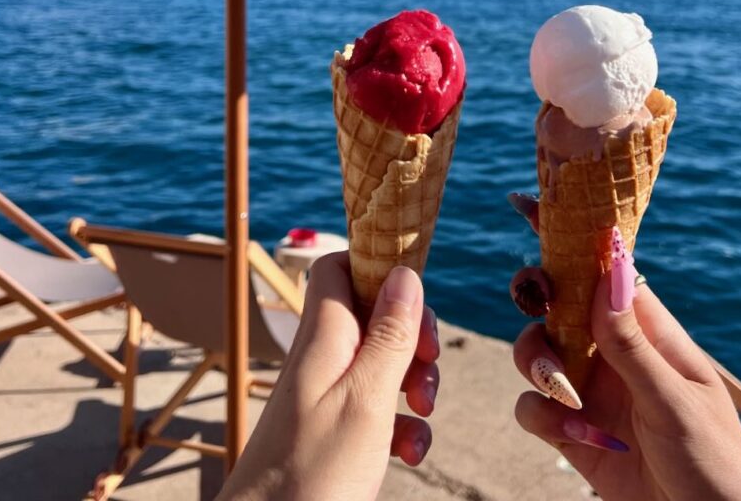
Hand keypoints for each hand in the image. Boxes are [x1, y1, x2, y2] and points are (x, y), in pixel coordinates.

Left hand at [218, 252, 439, 500]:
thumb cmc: (313, 474)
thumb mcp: (367, 399)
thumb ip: (389, 335)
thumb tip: (404, 272)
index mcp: (325, 338)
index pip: (339, 267)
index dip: (377, 267)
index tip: (416, 295)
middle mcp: (323, 359)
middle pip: (373, 315)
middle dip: (413, 334)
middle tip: (428, 363)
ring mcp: (327, 395)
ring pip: (382, 363)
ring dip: (414, 382)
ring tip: (423, 412)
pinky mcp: (334, 431)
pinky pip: (376, 409)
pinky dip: (400, 424)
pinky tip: (409, 451)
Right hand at [508, 194, 740, 500]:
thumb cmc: (717, 465)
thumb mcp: (676, 403)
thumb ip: (634, 345)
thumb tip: (606, 272)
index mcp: (650, 333)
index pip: (604, 269)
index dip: (569, 235)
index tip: (527, 203)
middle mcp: (615, 355)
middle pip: (556, 303)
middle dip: (537, 299)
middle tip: (537, 300)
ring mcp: (592, 393)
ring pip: (536, 352)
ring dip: (540, 367)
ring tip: (569, 399)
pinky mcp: (573, 435)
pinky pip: (534, 408)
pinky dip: (543, 417)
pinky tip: (576, 439)